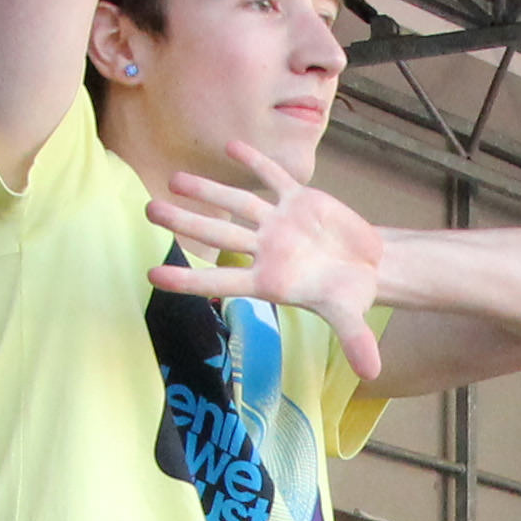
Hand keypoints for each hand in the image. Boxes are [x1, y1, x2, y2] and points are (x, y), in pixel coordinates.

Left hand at [156, 142, 385, 377]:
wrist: (368, 266)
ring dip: (207, 190)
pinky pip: (272, 177)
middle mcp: (265, 249)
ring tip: (174, 179)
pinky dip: (254, 163)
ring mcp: (278, 223)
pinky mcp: (298, 200)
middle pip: (218, 233)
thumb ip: (355, 340)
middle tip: (150, 210)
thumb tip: (371, 372)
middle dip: (185, 222)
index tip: (152, 276)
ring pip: (237, 203)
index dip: (188, 279)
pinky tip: (232, 147)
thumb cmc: (349, 294)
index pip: (221, 279)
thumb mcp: (351, 315)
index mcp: (269, 280)